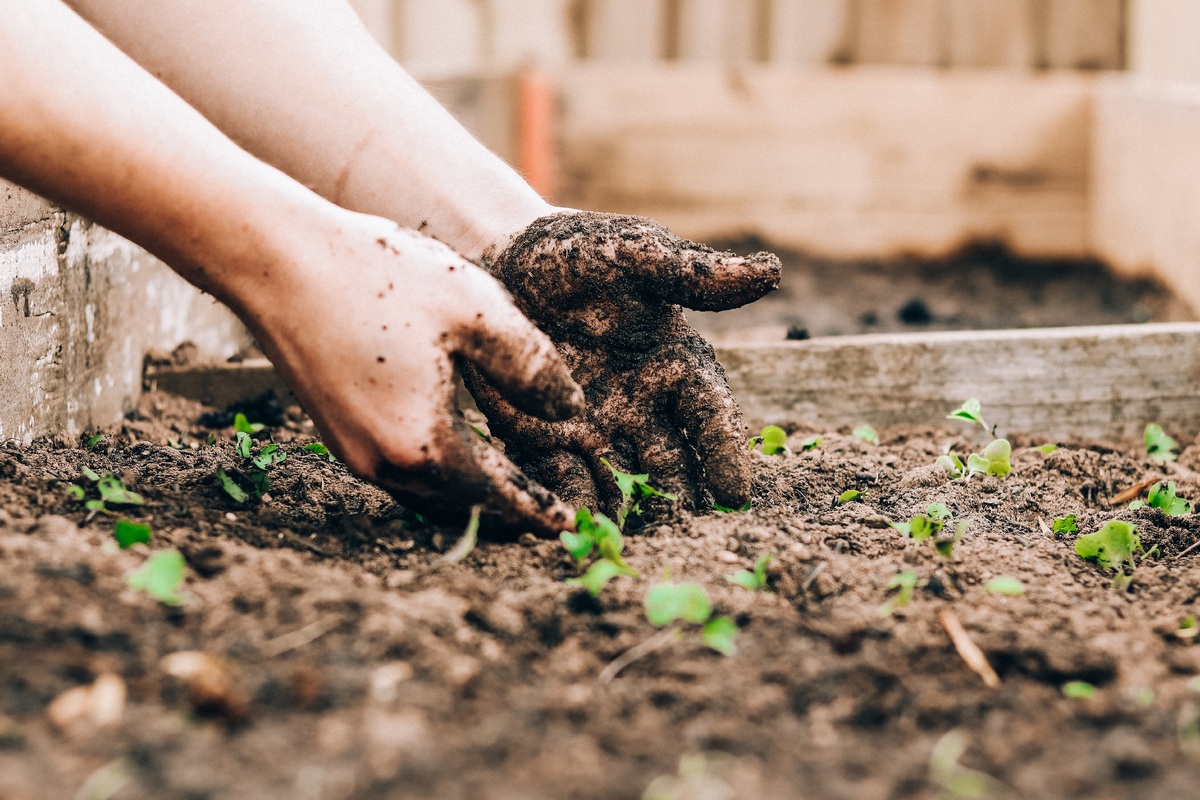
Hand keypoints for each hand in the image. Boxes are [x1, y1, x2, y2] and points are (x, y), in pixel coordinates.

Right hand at [243, 214, 584, 535]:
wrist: (276, 260)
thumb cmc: (379, 276)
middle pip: (460, 505)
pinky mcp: (335, 431)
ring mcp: (352, 451)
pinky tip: (457, 450)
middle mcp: (382, 463)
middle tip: (548, 512)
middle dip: (507, 511)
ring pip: (427, 493)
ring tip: (511, 487)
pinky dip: (439, 473)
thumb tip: (571, 411)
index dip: (537, 510)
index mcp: (423, 443)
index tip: (570, 526)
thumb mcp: (477, 311)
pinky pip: (400, 471)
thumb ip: (532, 368)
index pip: (496, 495)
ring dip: (471, 495)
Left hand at [465, 211, 780, 517]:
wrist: (501, 258)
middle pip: (672, 463)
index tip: (735, 493)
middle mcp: (643, 406)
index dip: (725, 453)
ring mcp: (595, 428)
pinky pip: (562, 479)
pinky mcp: (545, 438)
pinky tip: (574, 529)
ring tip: (634, 546)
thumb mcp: (635, 254)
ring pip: (622, 482)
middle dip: (681, 500)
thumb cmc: (578, 252)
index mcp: (676, 364)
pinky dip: (571, 504)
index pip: (710, 415)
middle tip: (688, 537)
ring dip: (630, 514)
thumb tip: (770, 271)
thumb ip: (693, 273)